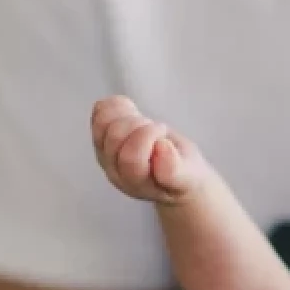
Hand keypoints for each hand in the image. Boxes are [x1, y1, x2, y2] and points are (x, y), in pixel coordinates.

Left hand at [91, 95, 208, 202]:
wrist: (176, 171)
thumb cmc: (184, 174)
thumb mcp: (189, 177)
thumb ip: (175, 171)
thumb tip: (161, 147)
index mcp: (136, 184)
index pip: (130, 158)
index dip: (148, 139)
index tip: (165, 139)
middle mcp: (115, 170)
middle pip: (115, 137)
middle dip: (141, 125)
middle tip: (159, 131)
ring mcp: (104, 153)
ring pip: (103, 123)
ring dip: (128, 115)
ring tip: (146, 122)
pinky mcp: (101, 136)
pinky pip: (100, 112)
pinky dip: (117, 105)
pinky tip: (134, 112)